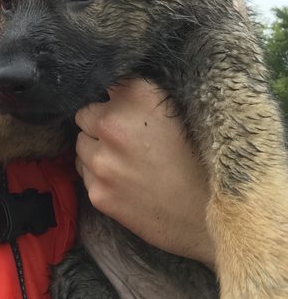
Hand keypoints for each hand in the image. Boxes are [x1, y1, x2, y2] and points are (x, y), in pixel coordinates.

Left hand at [75, 78, 215, 269]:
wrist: (217, 215)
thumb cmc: (205, 156)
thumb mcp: (181, 105)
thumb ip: (143, 90)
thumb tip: (120, 86)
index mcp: (135, 94)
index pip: (105, 84)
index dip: (117, 98)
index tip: (129, 109)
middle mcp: (111, 123)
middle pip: (85, 114)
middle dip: (100, 122)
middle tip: (127, 137)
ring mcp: (101, 160)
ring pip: (81, 144)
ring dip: (96, 148)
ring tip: (125, 160)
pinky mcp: (98, 193)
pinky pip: (84, 172)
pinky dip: (97, 173)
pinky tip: (123, 180)